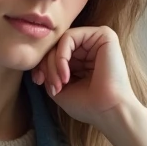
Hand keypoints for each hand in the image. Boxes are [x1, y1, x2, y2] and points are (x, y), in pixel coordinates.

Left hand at [31, 26, 146, 145]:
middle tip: (51, 86)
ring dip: (53, 63)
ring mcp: (96, 39)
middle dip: (46, 66)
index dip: (42, 65)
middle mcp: (90, 46)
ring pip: (60, 41)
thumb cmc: (87, 105)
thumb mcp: (60, 88)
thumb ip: (48, 71)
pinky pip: (69, 37)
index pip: (54, 52)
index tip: (38, 81)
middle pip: (56, 46)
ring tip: (59, 83)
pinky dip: (61, 56)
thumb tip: (37, 60)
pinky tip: (66, 74)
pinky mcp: (103, 34)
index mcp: (82, 58)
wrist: (109, 111)